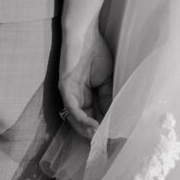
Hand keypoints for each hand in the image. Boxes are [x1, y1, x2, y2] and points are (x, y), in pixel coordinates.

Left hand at [59, 21, 113, 135]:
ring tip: (101, 139)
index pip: (93, 116)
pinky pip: (72, 108)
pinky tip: (93, 126)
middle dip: (94, 134)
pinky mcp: (65, 88)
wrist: (85, 34)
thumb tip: (113, 117)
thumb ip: (108, 98)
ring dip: (87, 130)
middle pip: (82, 122)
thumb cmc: (96, 52)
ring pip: (75, 119)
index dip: (103, 127)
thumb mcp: (106, 80)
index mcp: (84, 95)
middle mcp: (74, 97)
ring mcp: (68, 93)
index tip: (114, 138)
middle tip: (107, 145)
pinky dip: (82, 119)